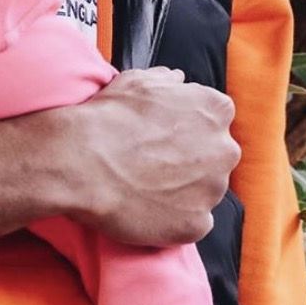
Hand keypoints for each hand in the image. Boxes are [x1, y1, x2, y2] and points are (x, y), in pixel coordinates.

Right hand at [0, 68, 239, 246]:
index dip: (191, 125)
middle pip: (216, 155)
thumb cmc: (109, 116)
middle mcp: (224, 149)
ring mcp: (212, 190)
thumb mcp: (139, 81)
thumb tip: (178, 80)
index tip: (169, 132)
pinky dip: (175, 218)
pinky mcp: (196, 224)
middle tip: (158, 160)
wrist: (82, 161)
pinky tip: (148, 206)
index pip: (217, 117)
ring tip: (148, 185)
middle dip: (194, 158)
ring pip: (205, 190)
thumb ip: (168, 80)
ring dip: (185, 189)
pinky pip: (193, 221)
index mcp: (215, 110)